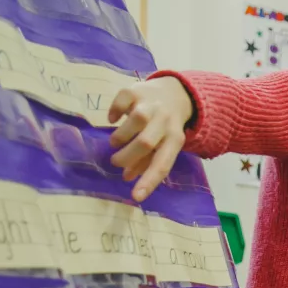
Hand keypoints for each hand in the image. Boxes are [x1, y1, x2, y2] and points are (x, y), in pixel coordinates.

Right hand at [107, 76, 194, 201]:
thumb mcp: (163, 144)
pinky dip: (114, 112)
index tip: (135, 197)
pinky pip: (122, 101)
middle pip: (145, 143)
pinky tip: (113, 119)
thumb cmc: (164, 126)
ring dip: (120, 136)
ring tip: (115, 142)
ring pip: (135, 121)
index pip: (162, 164)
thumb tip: (127, 177)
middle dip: (126, 156)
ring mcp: (150, 105)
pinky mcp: (135, 90)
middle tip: (115, 161)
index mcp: (174, 140)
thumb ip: (146, 161)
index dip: (149, 181)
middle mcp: (165, 122)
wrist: (174, 91)